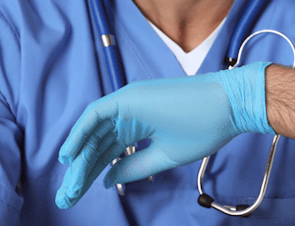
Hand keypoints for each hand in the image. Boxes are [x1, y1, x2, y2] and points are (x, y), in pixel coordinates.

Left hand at [55, 62, 274, 208]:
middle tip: (67, 197)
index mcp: (140, 127)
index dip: (92, 173)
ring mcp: (127, 104)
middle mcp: (129, 114)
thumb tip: (106, 179)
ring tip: (68, 187)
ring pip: (94, 135)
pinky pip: (95, 116)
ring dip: (79, 159)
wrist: (227, 107)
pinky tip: (69, 154)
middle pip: (97, 146)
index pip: (108, 153)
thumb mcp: (164, 156)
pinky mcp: (127, 97)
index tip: (78, 194)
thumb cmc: (205, 129)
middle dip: (81, 172)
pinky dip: (80, 133)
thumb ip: (134, 166)